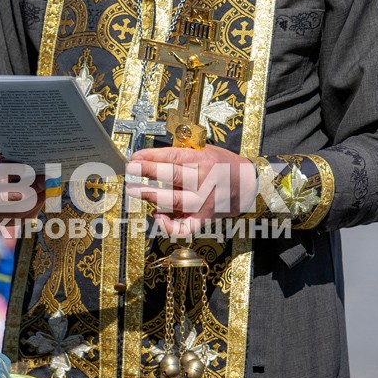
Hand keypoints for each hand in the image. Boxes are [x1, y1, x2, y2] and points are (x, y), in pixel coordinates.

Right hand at [0, 150, 45, 220]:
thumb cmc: (0, 165)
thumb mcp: (3, 157)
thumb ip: (17, 159)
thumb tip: (40, 163)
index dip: (9, 170)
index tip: (28, 168)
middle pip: (5, 196)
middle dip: (29, 189)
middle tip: (46, 180)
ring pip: (17, 209)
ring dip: (36, 198)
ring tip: (48, 187)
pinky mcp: (3, 222)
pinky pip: (23, 217)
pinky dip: (36, 206)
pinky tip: (44, 195)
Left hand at [125, 145, 257, 237]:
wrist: (246, 185)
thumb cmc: (222, 165)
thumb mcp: (205, 150)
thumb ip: (182, 152)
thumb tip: (152, 155)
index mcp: (203, 160)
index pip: (174, 156)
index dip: (152, 156)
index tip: (135, 157)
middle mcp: (204, 181)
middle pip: (173, 176)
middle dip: (149, 172)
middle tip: (130, 169)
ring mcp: (204, 201)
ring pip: (176, 200)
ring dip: (152, 195)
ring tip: (134, 190)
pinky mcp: (204, 218)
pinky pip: (185, 227)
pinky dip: (169, 226)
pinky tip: (157, 216)